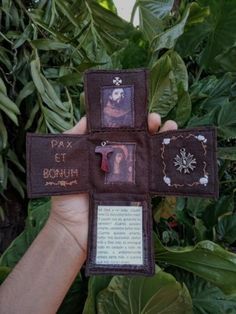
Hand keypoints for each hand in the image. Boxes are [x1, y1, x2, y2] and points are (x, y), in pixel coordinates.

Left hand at [49, 114, 176, 254]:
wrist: (74, 229)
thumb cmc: (68, 195)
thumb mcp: (67, 163)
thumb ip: (73, 139)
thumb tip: (88, 117)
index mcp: (103, 153)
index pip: (120, 132)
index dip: (130, 120)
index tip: (139, 112)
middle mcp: (118, 163)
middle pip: (137, 141)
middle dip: (149, 127)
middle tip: (157, 119)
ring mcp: (130, 177)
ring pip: (148, 155)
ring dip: (160, 140)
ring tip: (170, 127)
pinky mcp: (138, 192)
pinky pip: (153, 178)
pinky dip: (164, 166)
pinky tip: (170, 155)